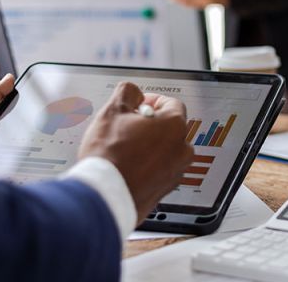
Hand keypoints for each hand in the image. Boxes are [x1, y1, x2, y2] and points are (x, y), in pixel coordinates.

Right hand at [79, 82, 193, 224]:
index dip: (151, 101)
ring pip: (166, 150)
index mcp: (175, 126)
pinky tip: (129, 166)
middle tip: (128, 127)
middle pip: (170, 127)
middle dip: (150, 124)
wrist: (104, 196)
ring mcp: (177, 171)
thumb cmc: (110, 157)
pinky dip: (149, 166)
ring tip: (126, 149)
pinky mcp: (166, 189)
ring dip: (150, 146)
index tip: (139, 105)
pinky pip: (161, 170)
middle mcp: (182, 149)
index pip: (171, 103)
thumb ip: (127, 93)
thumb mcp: (112, 111)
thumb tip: (132, 91)